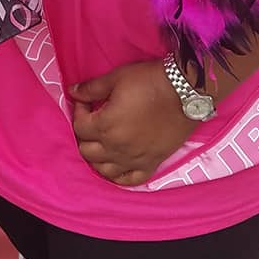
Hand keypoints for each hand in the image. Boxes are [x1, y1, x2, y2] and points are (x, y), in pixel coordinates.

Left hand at [70, 60, 193, 186]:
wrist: (185, 92)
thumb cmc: (149, 81)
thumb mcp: (116, 78)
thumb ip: (91, 88)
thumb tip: (73, 92)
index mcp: (105, 126)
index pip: (79, 127)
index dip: (79, 112)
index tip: (86, 102)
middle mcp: (117, 148)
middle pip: (86, 152)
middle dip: (84, 136)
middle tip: (92, 121)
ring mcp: (134, 159)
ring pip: (104, 170)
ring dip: (97, 157)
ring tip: (102, 143)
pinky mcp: (152, 163)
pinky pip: (130, 180)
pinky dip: (120, 176)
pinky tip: (117, 165)